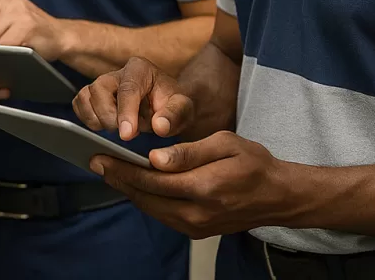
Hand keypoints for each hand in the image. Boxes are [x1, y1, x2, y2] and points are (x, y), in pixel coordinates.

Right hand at [74, 56, 194, 140]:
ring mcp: (102, 83)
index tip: (127, 135)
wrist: (165, 107)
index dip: (125, 112)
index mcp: (140, 69)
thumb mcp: (183, 110)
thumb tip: (159, 126)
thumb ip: (174, 116)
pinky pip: (79, 103)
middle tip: (126, 134)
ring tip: (115, 129)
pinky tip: (102, 127)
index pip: (128, 88)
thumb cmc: (173, 106)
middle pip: (99, 89)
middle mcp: (117, 72)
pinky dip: (86, 117)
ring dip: (95, 117)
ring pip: (86, 95)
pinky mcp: (92, 95)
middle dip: (108, 115)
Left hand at [88, 131, 299, 238]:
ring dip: (129, 191)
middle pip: (146, 198)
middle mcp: (198, 212)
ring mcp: (197, 226)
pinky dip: (146, 200)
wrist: (278, 196)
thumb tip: (154, 159)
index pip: (152, 180)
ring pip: (151, 209)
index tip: (100, 157)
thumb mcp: (225, 144)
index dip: (123, 169)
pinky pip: (163, 216)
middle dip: (118, 180)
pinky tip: (135, 185)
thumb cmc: (254, 163)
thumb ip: (188, 152)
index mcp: (205, 188)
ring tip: (110, 172)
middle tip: (96, 162)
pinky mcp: (198, 231)